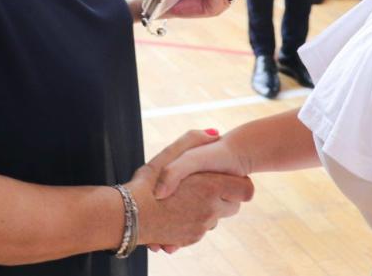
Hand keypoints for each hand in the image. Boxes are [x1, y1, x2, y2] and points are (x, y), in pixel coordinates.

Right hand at [125, 131, 253, 251]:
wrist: (125, 218)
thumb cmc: (145, 185)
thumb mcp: (168, 155)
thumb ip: (192, 140)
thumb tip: (215, 132)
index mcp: (210, 187)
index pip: (247, 190)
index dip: (237, 183)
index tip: (224, 178)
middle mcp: (210, 210)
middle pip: (232, 206)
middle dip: (221, 198)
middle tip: (200, 188)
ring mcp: (200, 228)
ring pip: (215, 219)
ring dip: (205, 211)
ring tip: (183, 200)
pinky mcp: (189, 240)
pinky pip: (199, 230)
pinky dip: (191, 223)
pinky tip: (175, 213)